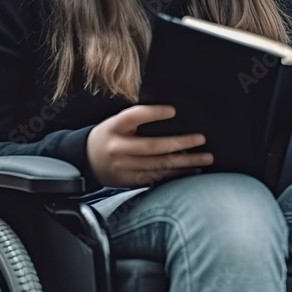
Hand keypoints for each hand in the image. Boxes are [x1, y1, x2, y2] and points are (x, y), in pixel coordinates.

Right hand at [87, 105, 213, 187]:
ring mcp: (123, 167)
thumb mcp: (116, 122)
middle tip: (201, 139)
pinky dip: (176, 174)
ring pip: (158, 165)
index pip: (134, 117)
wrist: (86, 160)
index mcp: (114, 127)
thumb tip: (171, 113)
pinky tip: (192, 170)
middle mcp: (117, 147)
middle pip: (152, 146)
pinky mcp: (128, 181)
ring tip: (205, 158)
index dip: (153, 113)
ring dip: (185, 162)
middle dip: (180, 143)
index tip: (173, 110)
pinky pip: (156, 177)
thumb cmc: (110, 135)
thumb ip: (137, 119)